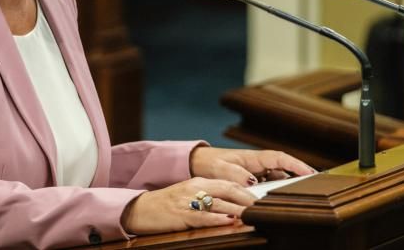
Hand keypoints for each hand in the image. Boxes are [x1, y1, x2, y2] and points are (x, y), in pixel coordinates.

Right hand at [120, 177, 255, 234]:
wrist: (141, 208)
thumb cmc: (166, 204)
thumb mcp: (188, 195)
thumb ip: (207, 196)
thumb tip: (230, 205)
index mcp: (198, 182)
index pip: (227, 183)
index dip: (245, 190)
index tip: (259, 198)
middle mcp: (195, 188)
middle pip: (227, 190)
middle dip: (246, 198)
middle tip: (262, 206)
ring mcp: (188, 201)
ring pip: (218, 203)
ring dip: (237, 209)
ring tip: (252, 214)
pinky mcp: (182, 214)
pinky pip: (202, 216)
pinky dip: (217, 218)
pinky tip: (229, 221)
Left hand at [189, 147, 315, 186]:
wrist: (198, 165)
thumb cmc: (210, 164)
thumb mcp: (221, 169)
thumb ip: (236, 175)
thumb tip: (252, 183)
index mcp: (254, 158)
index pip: (280, 158)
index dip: (296, 165)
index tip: (311, 172)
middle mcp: (258, 165)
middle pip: (283, 170)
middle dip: (299, 176)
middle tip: (314, 187)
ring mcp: (256, 173)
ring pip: (277, 180)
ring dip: (286, 187)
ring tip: (298, 197)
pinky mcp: (252, 182)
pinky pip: (267, 187)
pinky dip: (273, 193)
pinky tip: (275, 202)